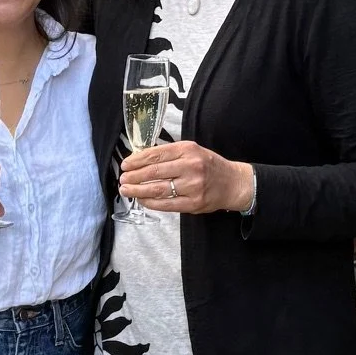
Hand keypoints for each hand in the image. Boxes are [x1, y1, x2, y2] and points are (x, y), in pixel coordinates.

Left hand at [118, 140, 253, 216]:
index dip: (137, 161)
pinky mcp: (193, 203)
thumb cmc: (209, 166)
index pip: (156, 154)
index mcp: (188, 150)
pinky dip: (151, 202)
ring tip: (126, 190)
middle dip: (134, 177)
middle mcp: (191, 166)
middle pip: (154, 172)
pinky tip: (142, 200)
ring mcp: (192, 186)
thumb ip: (170, 154)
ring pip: (158, 189)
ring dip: (138, 191)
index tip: (125, 165)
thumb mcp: (192, 151)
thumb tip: (141, 160)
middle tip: (123, 179)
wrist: (233, 183)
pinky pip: (166, 204)